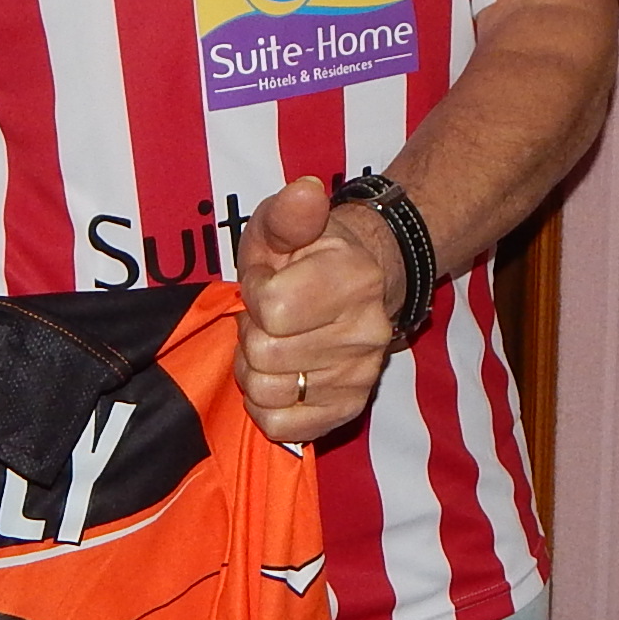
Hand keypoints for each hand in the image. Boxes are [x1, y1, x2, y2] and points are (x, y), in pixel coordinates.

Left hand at [235, 176, 403, 442]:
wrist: (358, 285)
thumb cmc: (308, 255)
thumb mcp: (288, 223)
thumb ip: (290, 212)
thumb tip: (305, 191)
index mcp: (355, 279)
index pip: (269, 308)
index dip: (254, 292)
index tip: (268, 281)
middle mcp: (366, 332)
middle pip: (263, 353)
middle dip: (251, 332)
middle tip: (269, 317)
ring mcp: (360, 375)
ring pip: (266, 393)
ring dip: (254, 370)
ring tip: (274, 344)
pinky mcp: (348, 409)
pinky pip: (282, 428)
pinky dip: (267, 406)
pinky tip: (281, 377)